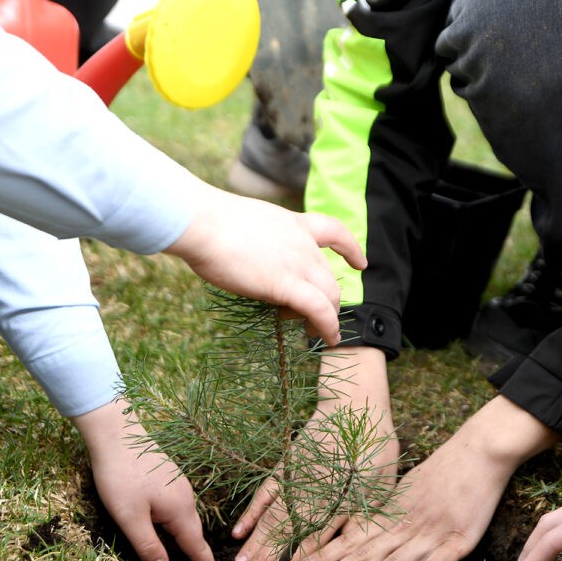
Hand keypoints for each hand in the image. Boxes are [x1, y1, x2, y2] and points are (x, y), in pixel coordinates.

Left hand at [72, 399, 223, 560]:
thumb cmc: (120, 476)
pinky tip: (170, 524)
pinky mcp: (169, 477)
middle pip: (194, 532)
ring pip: (186, 518)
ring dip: (188, 537)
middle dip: (200, 554)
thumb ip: (147, 546)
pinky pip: (179, 506)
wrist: (116, 434)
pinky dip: (179, 522)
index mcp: (179, 510)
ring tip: (191, 555)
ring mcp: (179, 485)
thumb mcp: (129, 517)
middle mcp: (185, 497)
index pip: (196, 546)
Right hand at [164, 188, 366, 346]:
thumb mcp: (243, 224)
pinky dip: (328, 326)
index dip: (350, 248)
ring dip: (328, 319)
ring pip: (329, 295)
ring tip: (319, 334)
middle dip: (329, 300)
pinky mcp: (285, 284)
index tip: (360, 263)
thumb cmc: (207, 223)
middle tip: (316, 318)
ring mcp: (297, 262)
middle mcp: (302, 242)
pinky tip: (329, 338)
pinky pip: (319, 309)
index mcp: (292, 224)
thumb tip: (246, 259)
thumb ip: (256, 242)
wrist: (201, 223)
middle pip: (329, 276)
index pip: (332, 230)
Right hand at [230, 346, 399, 560]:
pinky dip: (251, 512)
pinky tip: (240, 531)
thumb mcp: (381, 486)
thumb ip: (362, 519)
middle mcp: (312, 491)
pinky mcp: (284, 467)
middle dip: (267, 557)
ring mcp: (294, 478)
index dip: (301, 554)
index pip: (317, 532)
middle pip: (286, 528)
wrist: (354, 405)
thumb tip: (347, 551)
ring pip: (272, 515)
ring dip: (255, 542)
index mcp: (340, 498)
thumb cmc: (375, 449)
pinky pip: (264, 493)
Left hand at [297, 396, 559, 560]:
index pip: (353, 539)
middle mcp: (406, 525)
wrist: (480, 450)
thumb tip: (360, 530)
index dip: (326, 554)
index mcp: (392, 513)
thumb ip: (387, 513)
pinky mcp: (459, 541)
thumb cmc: (445, 468)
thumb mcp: (407, 489)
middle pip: (365, 553)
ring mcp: (431, 533)